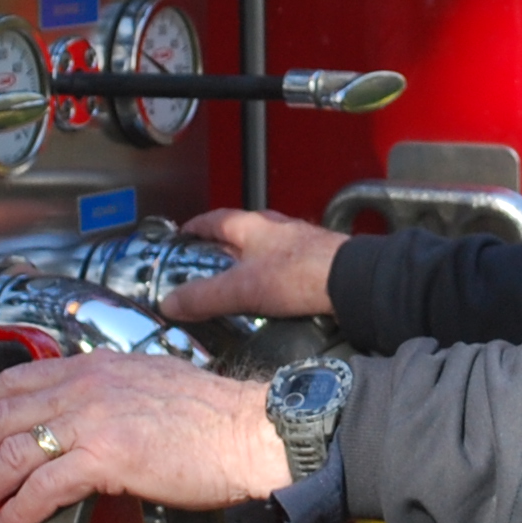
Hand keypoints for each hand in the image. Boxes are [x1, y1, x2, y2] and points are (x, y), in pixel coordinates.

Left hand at [0, 351, 292, 522]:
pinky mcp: (109, 456)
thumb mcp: (147, 384)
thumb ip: (107, 395)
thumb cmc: (211, 416)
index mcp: (94, 367)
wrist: (251, 428)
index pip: (15, 380)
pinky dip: (17, 509)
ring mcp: (95, 420)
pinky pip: (45, 485)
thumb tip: (80, 421)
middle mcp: (87, 386)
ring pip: (11, 452)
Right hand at [161, 207, 348, 321]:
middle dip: (223, 244)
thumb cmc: (299, 275)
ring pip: (266, 245)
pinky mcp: (317, 258)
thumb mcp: (241, 289)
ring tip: (239, 279)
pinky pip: (287, 262)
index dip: (197, 226)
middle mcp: (277, 227)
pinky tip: (273, 290)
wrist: (351, 280)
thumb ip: (204, 297)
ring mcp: (300, 241)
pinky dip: (273, 273)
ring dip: (250, 259)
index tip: (184, 233)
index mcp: (253, 226)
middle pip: (242, 230)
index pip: (216, 219)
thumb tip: (170, 304)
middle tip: (208, 261)